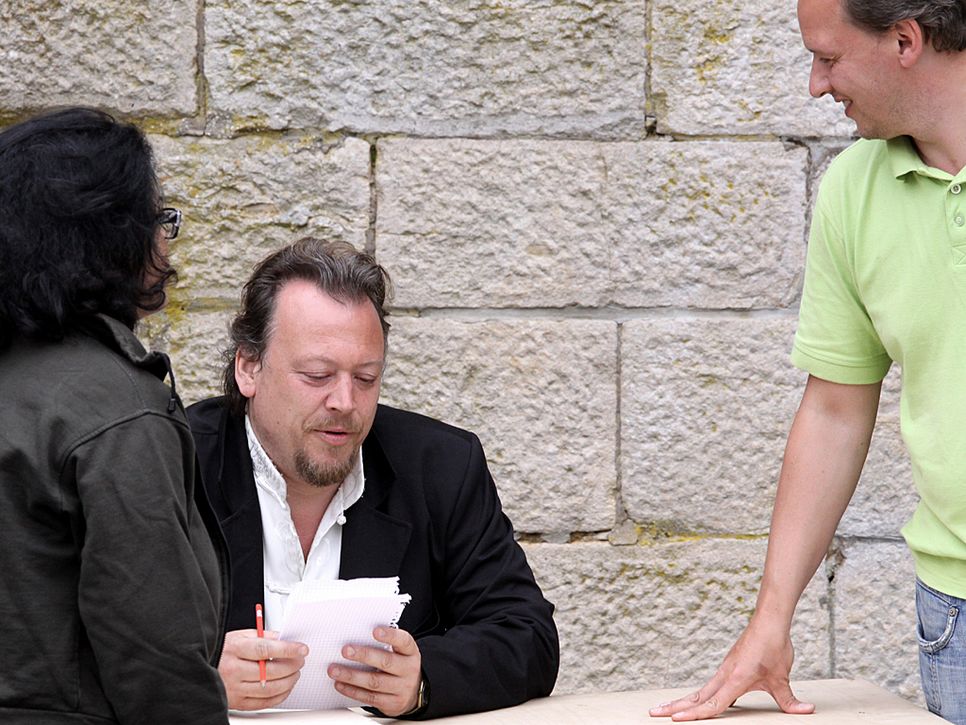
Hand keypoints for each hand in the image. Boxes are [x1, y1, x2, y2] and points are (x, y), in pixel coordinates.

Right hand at [218, 628, 308, 709]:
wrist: (199, 667)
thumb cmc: (221, 651)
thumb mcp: (239, 635)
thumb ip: (262, 636)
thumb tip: (283, 638)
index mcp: (235, 649)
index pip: (266, 649)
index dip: (287, 649)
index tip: (302, 649)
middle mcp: (234, 670)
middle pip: (270, 671)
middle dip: (292, 666)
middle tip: (300, 660)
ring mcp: (235, 689)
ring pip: (269, 689)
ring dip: (289, 681)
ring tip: (295, 673)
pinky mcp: (237, 703)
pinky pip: (263, 703)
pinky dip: (279, 696)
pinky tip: (285, 687)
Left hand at [328, 626, 422, 716]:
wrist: (412, 692)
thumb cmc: (399, 666)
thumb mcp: (399, 652)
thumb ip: (384, 645)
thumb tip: (356, 637)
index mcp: (410, 652)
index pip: (403, 641)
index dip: (390, 636)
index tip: (375, 631)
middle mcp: (408, 670)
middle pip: (386, 662)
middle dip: (364, 655)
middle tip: (346, 650)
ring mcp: (401, 688)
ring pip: (374, 682)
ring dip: (352, 676)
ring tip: (335, 670)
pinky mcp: (392, 704)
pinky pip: (370, 698)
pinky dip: (352, 690)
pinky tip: (340, 684)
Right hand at [648, 618, 813, 720]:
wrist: (769, 621)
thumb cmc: (773, 647)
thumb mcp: (782, 678)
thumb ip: (790, 700)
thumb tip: (805, 711)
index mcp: (735, 680)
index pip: (712, 704)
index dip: (694, 714)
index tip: (675, 720)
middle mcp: (724, 675)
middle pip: (695, 696)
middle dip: (674, 706)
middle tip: (653, 713)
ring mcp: (724, 670)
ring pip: (699, 690)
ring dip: (681, 700)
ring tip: (665, 709)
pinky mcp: (728, 667)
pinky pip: (708, 685)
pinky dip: (696, 695)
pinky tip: (694, 700)